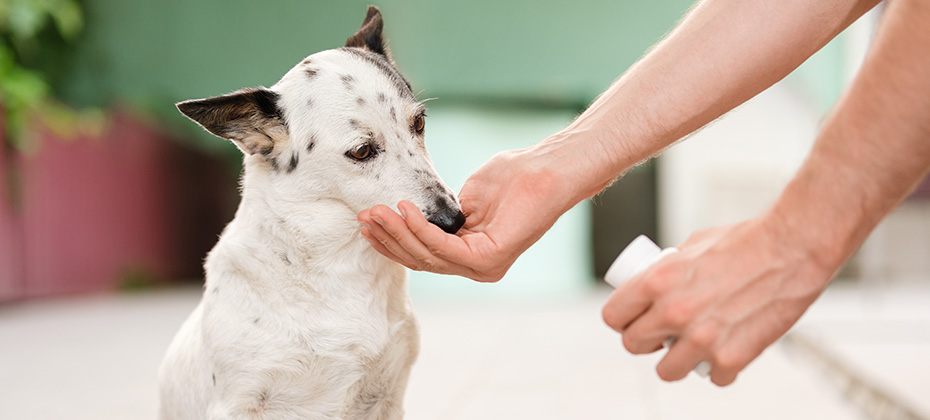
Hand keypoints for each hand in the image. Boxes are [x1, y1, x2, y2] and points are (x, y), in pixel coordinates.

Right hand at [358, 145, 584, 281]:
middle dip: (389, 239)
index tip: (368, 224)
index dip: (393, 242)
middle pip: (421, 260)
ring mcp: (485, 267)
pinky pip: (444, 246)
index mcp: (472, 257)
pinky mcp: (490, 258)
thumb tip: (413, 217)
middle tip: (364, 218)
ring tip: (377, 212)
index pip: (424, 257)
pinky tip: (404, 210)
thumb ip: (442, 215)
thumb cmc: (513, 178)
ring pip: (428, 255)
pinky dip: (420, 229)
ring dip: (398, 232)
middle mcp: (478, 269)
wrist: (545, 170)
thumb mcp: (466, 199)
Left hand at [601, 216, 834, 385]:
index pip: (613, 316)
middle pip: (633, 345)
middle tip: (661, 335)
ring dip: (677, 361)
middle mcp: (673, 312)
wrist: (793, 248)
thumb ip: (669, 269)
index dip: (621, 319)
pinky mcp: (731, 357)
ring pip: (666, 371)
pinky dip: (720, 368)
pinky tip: (726, 350)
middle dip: (645, 341)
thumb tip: (654, 285)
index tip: (631, 320)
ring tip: (691, 348)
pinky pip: (713, 377)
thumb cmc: (747, 240)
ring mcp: (701, 338)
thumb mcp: (693, 245)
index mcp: (656, 281)